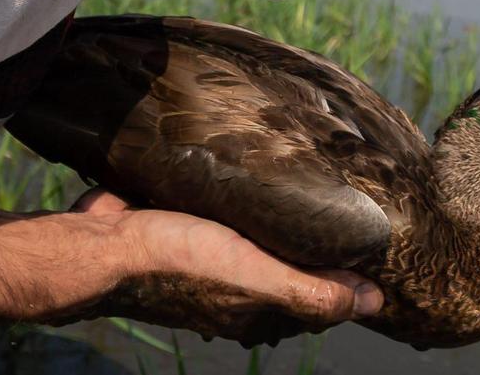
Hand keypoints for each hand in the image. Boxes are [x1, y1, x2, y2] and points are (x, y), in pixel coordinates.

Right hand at [72, 188, 383, 346]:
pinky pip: (233, 214)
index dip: (350, 275)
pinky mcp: (192, 225)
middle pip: (295, 266)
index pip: (321, 297)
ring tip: (320, 178)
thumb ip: (309, 290)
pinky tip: (264, 171)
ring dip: (286, 215)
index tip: (378, 240)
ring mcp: (213, 257)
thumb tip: (375, 302)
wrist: (101, 241)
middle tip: (354, 199)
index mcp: (258, 308)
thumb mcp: (252, 276)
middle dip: (322, 241)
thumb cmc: (177, 261)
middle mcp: (239, 288)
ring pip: (265, 238)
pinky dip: (251, 199)